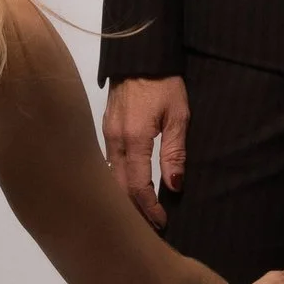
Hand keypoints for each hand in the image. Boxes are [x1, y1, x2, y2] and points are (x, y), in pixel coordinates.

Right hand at [103, 74, 189, 229]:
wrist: (140, 56)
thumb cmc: (164, 83)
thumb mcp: (178, 115)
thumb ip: (175, 152)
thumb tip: (174, 186)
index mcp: (133, 138)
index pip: (137, 185)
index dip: (148, 207)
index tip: (161, 221)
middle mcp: (114, 140)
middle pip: (118, 187)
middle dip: (134, 210)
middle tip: (150, 227)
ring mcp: (106, 134)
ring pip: (110, 177)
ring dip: (124, 197)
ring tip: (140, 214)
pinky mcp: (105, 129)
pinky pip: (107, 163)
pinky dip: (117, 181)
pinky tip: (127, 189)